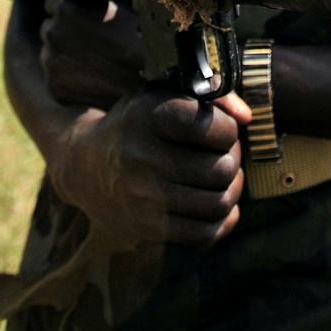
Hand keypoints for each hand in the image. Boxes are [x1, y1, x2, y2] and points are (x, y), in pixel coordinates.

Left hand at [40, 0, 143, 108]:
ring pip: (51, 54)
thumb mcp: (120, 1)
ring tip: (95, 61)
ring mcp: (51, 62)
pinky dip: (70, 79)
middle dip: (66, 33)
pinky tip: (93, 77)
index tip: (85, 18)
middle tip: (91, 41)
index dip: (72, 10)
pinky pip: (56, 79)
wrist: (152, 77)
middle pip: (50, 28)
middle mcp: (52, 33)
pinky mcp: (55, 88)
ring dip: (66, 56)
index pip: (53, 2)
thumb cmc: (142, 34)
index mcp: (64, 6)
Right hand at [47, 87, 252, 247]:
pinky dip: (223, 220)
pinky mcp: (147, 228)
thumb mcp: (161, 97)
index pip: (214, 128)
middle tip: (225, 154)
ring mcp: (143, 197)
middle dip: (233, 160)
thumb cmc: (135, 126)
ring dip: (232, 190)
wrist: (83, 166)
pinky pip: (205, 234)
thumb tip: (246, 117)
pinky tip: (216, 204)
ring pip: (218, 203)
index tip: (221, 130)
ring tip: (223, 178)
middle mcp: (142, 157)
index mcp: (147, 116)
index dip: (228, 129)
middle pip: (221, 168)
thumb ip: (210, 97)